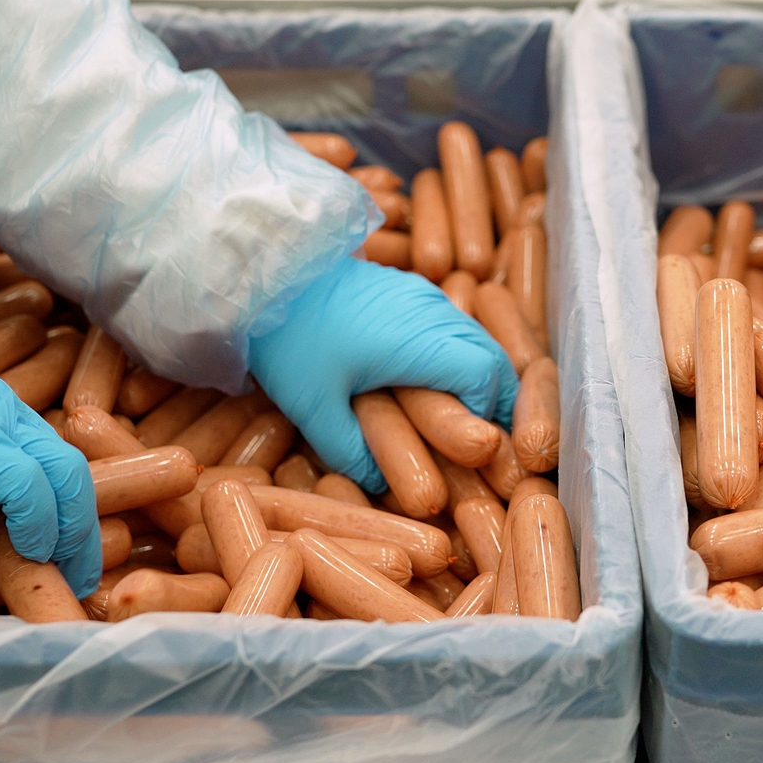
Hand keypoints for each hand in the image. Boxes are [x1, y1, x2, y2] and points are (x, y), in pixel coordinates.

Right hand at [0, 341, 101, 594]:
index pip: (47, 452)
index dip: (62, 498)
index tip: (65, 537)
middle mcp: (3, 409)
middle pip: (68, 464)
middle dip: (81, 519)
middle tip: (82, 566)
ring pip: (66, 476)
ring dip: (74, 531)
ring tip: (70, 572)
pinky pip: (32, 492)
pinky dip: (41, 526)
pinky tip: (36, 553)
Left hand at [248, 257, 517, 491]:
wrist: (265, 274)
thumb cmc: (289, 340)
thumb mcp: (314, 409)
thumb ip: (352, 455)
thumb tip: (384, 488)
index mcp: (420, 342)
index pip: (488, 377)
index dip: (489, 415)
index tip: (468, 446)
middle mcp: (432, 313)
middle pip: (494, 356)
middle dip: (498, 399)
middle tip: (484, 438)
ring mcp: (423, 296)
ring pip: (477, 338)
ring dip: (480, 376)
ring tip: (463, 415)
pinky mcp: (409, 290)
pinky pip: (454, 325)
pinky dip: (460, 356)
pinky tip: (434, 382)